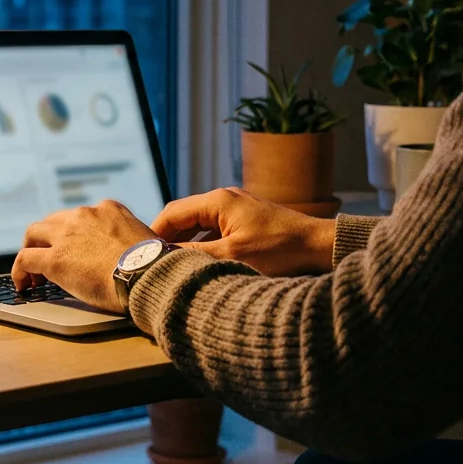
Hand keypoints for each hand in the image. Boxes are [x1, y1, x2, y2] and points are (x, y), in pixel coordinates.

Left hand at [11, 200, 157, 313]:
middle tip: (47, 256)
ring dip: (30, 249)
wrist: (149, 276)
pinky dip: (20, 271)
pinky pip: (25, 259)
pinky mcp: (54, 258)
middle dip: (48, 239)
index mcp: (108, 209)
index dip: (73, 233)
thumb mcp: (145, 239)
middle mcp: (85, 215)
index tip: (74, 248)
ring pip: (34, 234)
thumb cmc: (153, 266)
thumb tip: (128, 255)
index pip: (81, 216)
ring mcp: (67, 235)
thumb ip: (129, 240)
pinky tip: (24, 284)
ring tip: (32, 272)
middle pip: (53, 221)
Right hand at [150, 187, 334, 275]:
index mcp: (217, 200)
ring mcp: (237, 208)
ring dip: (186, 242)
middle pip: (184, 216)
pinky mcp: (247, 220)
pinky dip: (203, 243)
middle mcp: (225, 198)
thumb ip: (195, 254)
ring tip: (175, 265)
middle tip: (156, 262)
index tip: (143, 255)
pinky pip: (215, 229)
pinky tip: (201, 262)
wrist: (319, 247)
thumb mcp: (232, 256)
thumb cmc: (279, 250)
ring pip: (199, 224)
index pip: (172, 212)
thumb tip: (164, 259)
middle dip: (168, 238)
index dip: (154, 234)